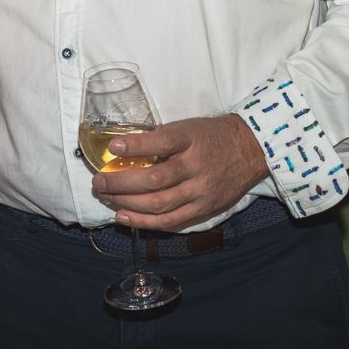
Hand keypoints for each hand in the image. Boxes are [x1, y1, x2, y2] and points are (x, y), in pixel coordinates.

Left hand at [92, 114, 268, 231]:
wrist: (250, 150)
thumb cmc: (212, 136)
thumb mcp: (188, 127)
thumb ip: (161, 138)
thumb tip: (124, 149)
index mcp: (191, 139)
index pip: (162, 143)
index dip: (136, 146)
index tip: (113, 147)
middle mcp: (196, 167)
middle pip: (154, 180)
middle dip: (120, 183)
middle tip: (98, 181)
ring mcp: (200, 191)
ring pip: (158, 204)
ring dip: (126, 203)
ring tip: (105, 197)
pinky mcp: (204, 209)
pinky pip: (170, 221)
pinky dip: (143, 221)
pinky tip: (123, 216)